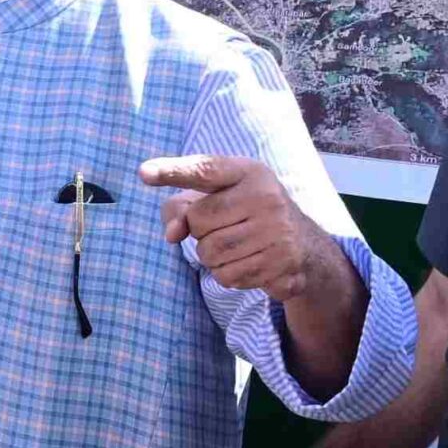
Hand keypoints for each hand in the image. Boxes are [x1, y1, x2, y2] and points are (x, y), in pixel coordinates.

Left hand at [140, 153, 345, 301]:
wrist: (303, 245)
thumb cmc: (246, 214)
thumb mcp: (217, 200)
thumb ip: (180, 208)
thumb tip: (172, 235)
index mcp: (248, 172)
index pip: (204, 170)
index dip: (172, 171)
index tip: (144, 173)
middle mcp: (266, 196)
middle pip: (198, 222)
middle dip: (202, 232)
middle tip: (228, 227)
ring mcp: (277, 230)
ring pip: (209, 254)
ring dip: (213, 257)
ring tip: (238, 246)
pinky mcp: (281, 263)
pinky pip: (227, 277)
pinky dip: (228, 275)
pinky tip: (249, 262)